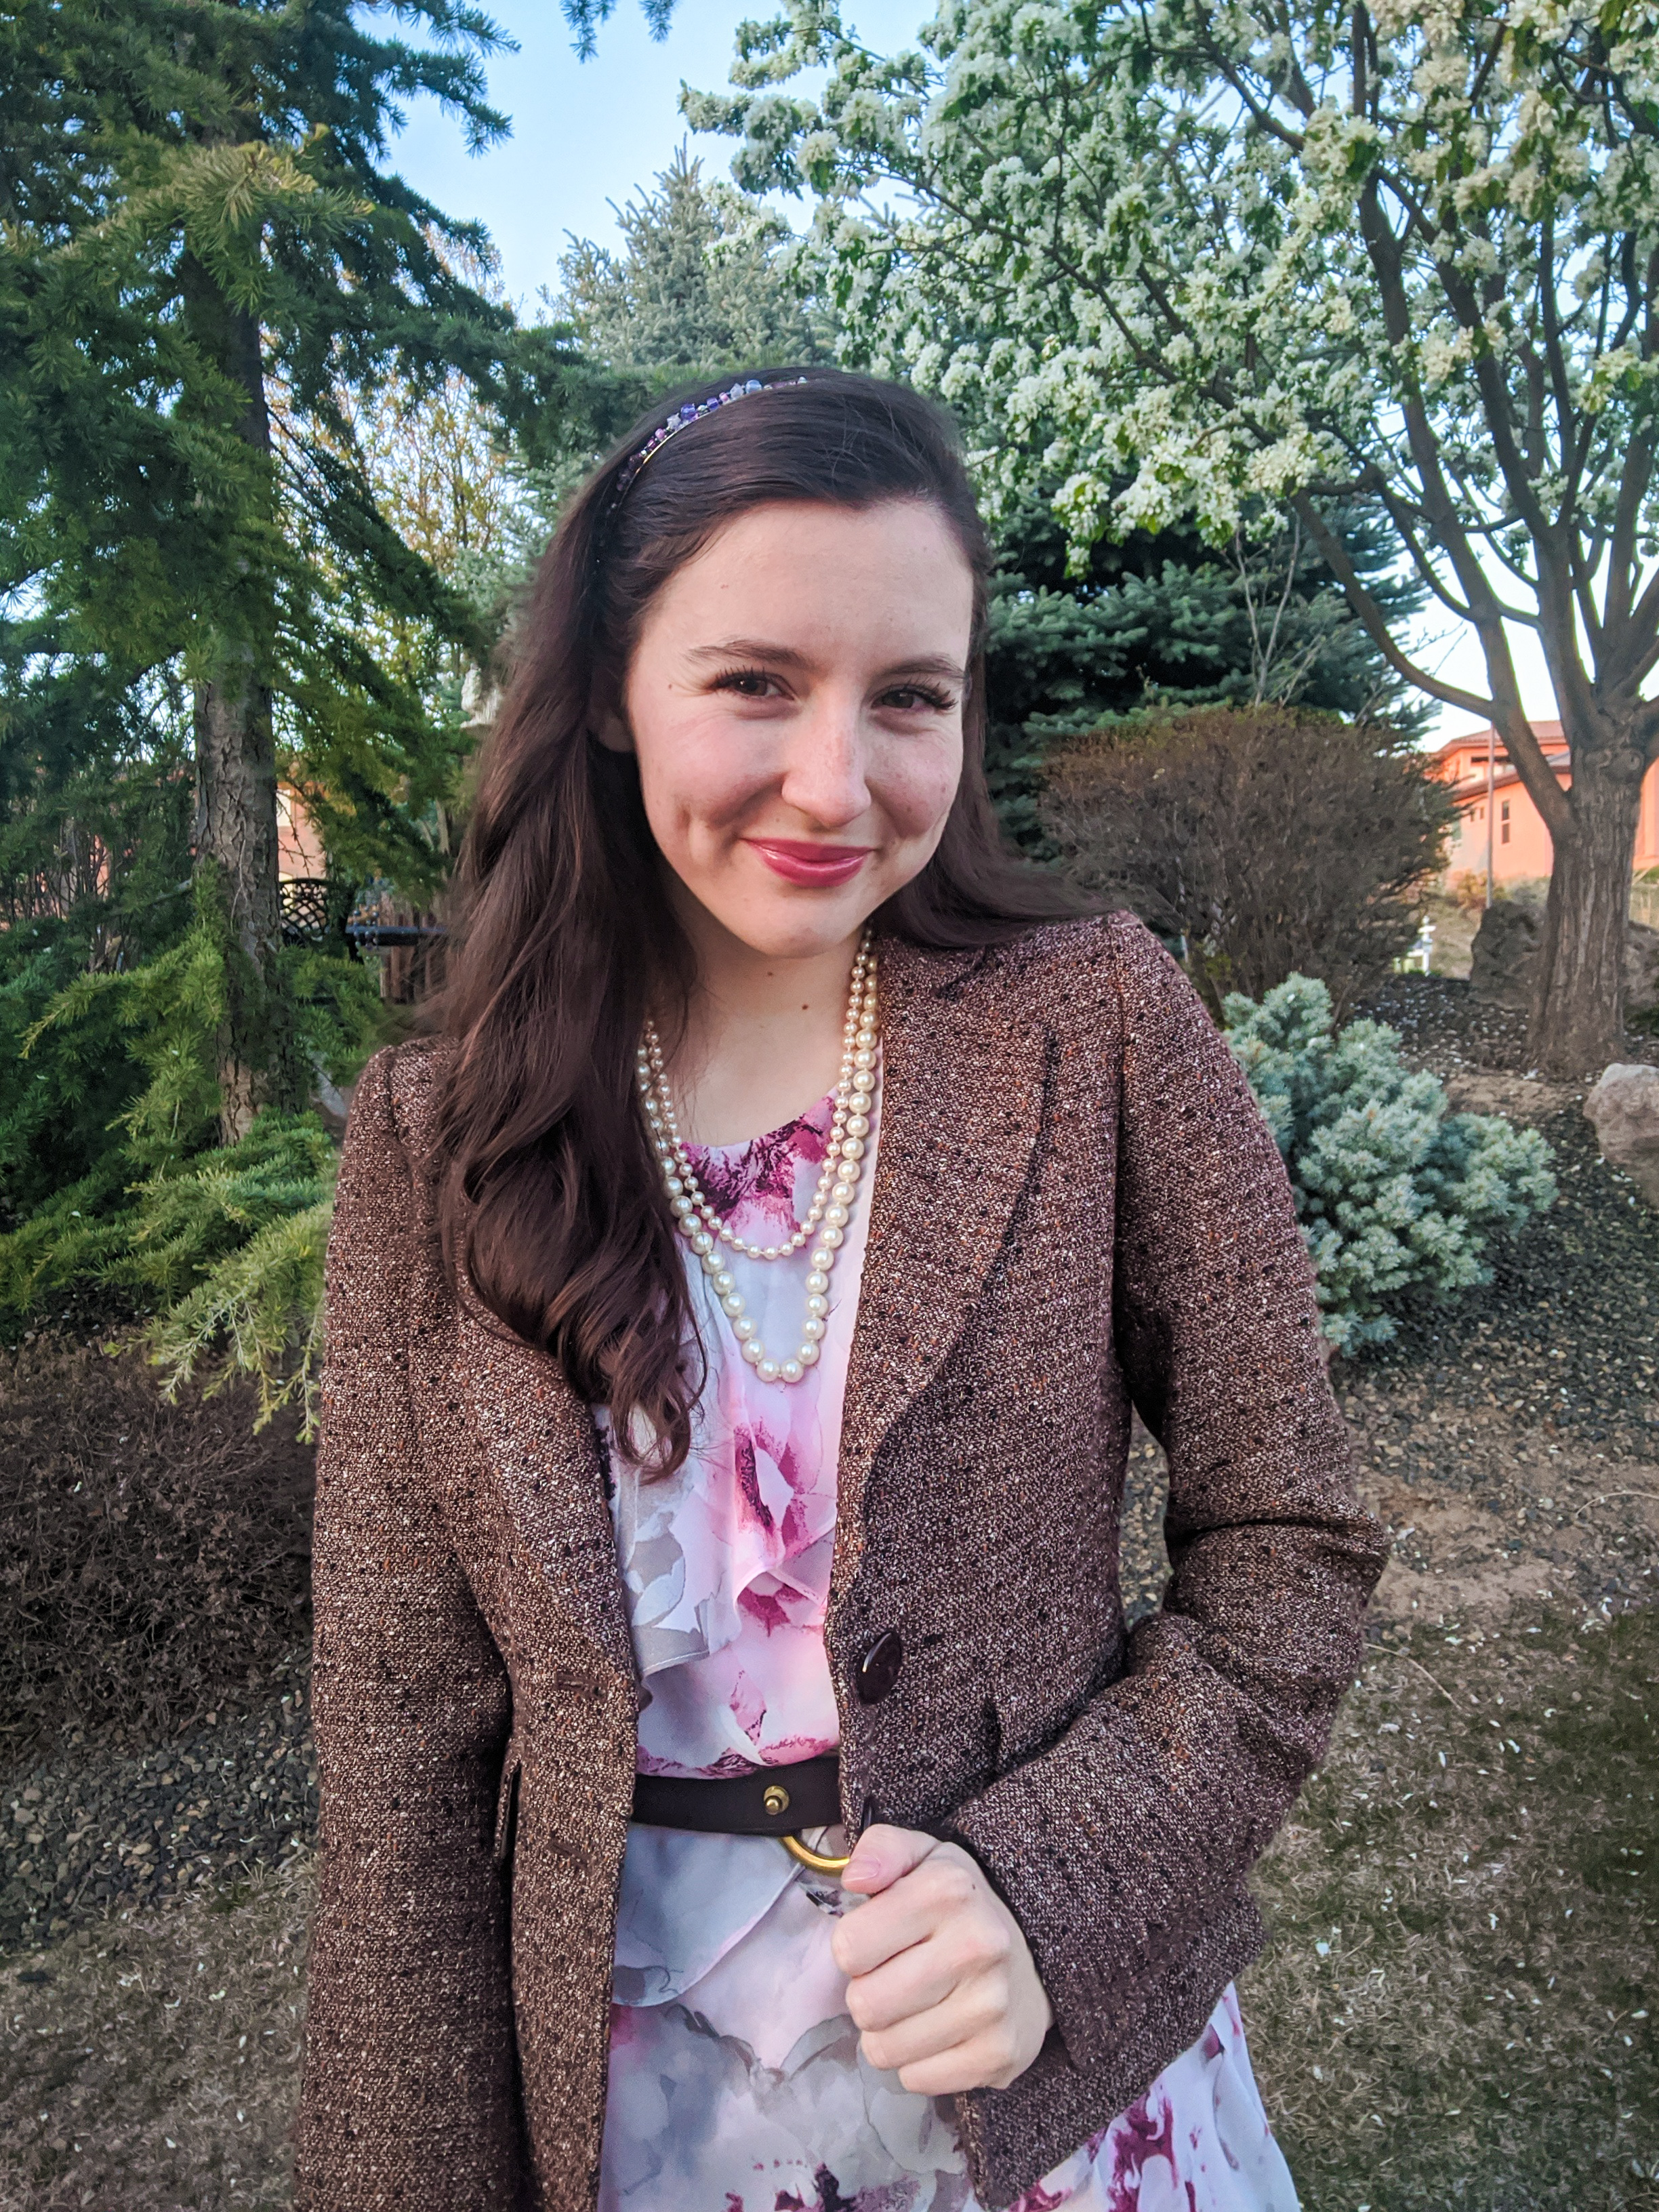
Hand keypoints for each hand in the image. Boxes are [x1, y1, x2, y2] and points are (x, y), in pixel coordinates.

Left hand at [828, 1823, 1053, 2093]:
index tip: (877, 1941)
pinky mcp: (999, 2055)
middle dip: (867, 1995)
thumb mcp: (923, 1858)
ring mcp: (991, 2006)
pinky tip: (939, 2032)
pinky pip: (916, 2080)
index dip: (853, 1947)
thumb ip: (881, 1849)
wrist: (1038, 1954)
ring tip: (915, 2006)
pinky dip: (917, 2063)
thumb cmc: (960, 1907)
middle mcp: (975, 1946)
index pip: (848, 1947)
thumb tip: (854, 1877)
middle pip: (865, 2005)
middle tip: (893, 1978)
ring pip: (884, 2050)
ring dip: (888, 2033)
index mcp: (947, 1891)